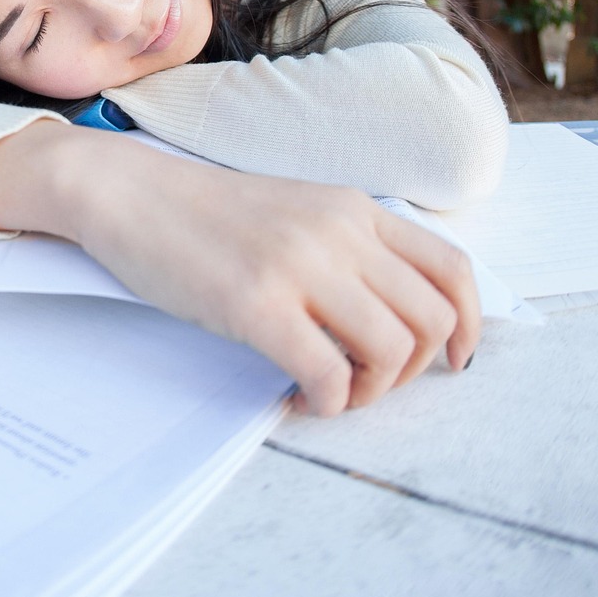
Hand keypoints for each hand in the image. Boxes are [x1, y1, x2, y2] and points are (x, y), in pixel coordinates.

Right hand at [0, 121, 480, 414]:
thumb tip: (390, 314)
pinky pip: (330, 375)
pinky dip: (326, 403)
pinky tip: (293, 398)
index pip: (453, 270)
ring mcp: (300, 266)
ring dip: (369, 392)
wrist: (127, 193)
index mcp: (355, 210)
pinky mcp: (257, 304)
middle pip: (432, 321)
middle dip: (410, 373)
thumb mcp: (296, 211)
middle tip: (362, 382)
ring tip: (328, 392)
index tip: (453, 363)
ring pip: (392, 351)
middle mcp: (340, 232)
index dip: (470, 327)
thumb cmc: (204, 214)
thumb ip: (347, 248)